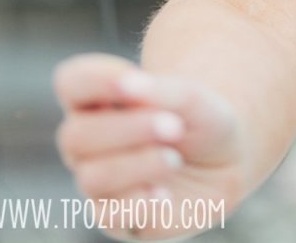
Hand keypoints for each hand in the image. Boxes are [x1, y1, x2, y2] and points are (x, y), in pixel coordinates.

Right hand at [53, 52, 244, 240]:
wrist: (224, 162)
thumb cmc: (198, 120)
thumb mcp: (191, 97)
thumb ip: (160, 90)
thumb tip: (132, 86)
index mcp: (97, 99)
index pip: (71, 83)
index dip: (95, 79)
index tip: (135, 78)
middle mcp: (86, 140)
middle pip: (76, 135)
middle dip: (127, 129)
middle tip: (173, 126)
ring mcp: (95, 180)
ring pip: (92, 177)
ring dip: (139, 165)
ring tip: (174, 159)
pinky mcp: (113, 217)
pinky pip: (110, 214)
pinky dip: (140, 201)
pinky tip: (165, 193)